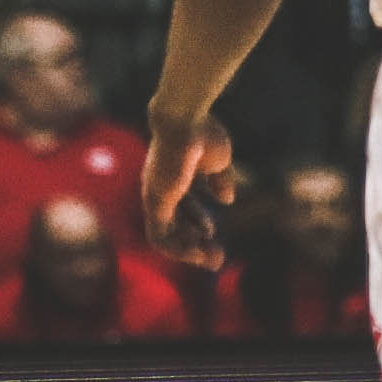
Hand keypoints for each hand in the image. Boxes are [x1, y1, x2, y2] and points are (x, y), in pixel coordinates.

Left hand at [143, 113, 237, 270]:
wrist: (185, 120)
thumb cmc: (203, 132)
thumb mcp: (219, 159)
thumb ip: (220, 179)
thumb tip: (226, 199)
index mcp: (176, 174)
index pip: (183, 205)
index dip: (197, 221)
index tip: (212, 232)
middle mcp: (161, 188)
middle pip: (174, 222)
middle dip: (194, 242)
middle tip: (216, 257)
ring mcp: (156, 196)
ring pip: (165, 235)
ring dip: (187, 251)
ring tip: (211, 260)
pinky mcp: (155, 203)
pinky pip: (159, 236)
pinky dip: (177, 249)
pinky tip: (196, 254)